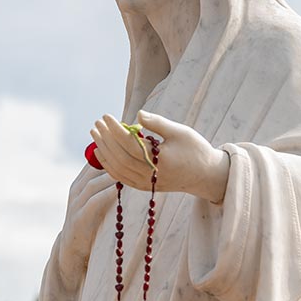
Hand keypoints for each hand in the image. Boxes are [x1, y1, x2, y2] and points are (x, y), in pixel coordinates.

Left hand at [89, 110, 230, 201]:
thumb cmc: (195, 150)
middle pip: (120, 157)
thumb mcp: (180, 132)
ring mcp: (146, 183)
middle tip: (97, 123)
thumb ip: (157, 123)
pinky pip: (121, 177)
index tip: (106, 116)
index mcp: (160, 160)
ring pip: (118, 169)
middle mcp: (150, 175)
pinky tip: (101, 153)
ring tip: (95, 135)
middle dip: (106, 139)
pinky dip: (109, 166)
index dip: (115, 129)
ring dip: (104, 151)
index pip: (130, 144)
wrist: (206, 176)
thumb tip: (137, 114)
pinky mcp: (144, 187)